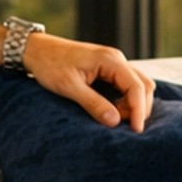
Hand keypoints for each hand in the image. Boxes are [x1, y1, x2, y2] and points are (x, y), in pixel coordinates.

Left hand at [23, 32, 153, 131]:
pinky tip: (115, 112)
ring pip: (137, 85)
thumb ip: (93, 103)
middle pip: (144, 86)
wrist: (37, 50)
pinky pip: (126, 85)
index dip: (139, 111)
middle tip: (126, 128)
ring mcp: (114, 63)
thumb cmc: (50, 65)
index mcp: (110, 60)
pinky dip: (126, 100)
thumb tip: (114, 121)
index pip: (137, 87)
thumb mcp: (69, 87)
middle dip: (139, 108)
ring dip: (134, 105)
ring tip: (118, 121)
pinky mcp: (108, 69)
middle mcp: (117, 59)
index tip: (136, 130)